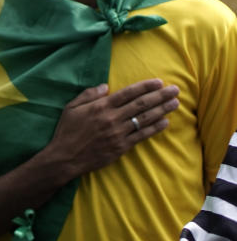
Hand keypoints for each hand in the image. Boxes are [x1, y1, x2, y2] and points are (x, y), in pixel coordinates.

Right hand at [47, 79, 179, 177]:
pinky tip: (165, 122)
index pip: (128, 93)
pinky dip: (155, 128)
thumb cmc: (66, 131)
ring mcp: (118, 133)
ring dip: (162, 110)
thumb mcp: (71, 108)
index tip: (159, 82)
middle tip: (175, 90)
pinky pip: (142, 135)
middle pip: (141, 104)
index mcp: (100, 106)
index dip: (145, 86)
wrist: (65, 157)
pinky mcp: (121, 146)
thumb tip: (106, 86)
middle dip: (160, 96)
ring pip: (145, 119)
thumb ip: (88, 95)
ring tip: (175, 103)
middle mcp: (112, 118)